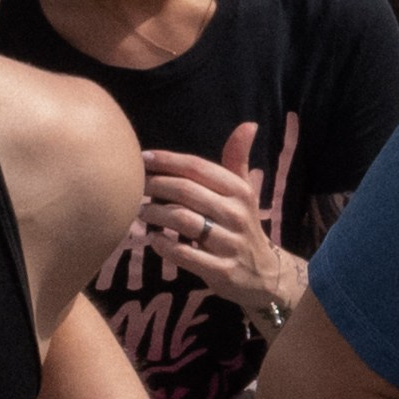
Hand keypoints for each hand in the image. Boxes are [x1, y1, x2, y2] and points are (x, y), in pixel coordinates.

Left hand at [138, 121, 297, 323]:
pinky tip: (153, 239)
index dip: (167, 160)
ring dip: (155, 214)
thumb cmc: (242, 225)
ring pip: (183, 221)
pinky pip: (186, 255)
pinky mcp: (221, 270)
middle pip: (186, 191)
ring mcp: (229, 243)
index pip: (197, 167)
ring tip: (140, 212)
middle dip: (155, 185)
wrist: (264, 274)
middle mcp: (236, 213)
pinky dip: (165, 246)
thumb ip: (237, 160)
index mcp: (239, 190)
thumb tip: (248, 124)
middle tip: (134, 186)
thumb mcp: (244, 192)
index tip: (142, 158)